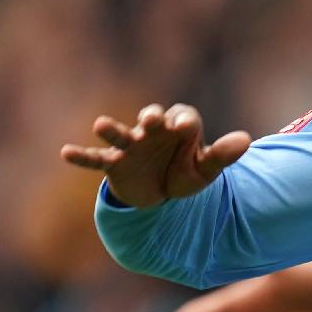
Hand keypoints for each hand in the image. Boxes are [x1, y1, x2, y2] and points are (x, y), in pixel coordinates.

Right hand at [60, 103, 251, 208]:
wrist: (161, 195)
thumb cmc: (185, 173)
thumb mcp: (205, 170)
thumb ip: (222, 155)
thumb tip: (246, 140)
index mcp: (180, 127)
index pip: (185, 117)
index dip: (185, 122)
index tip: (186, 128)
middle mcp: (154, 131)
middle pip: (152, 117)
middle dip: (151, 117)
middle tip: (151, 119)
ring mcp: (132, 146)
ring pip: (121, 134)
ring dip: (112, 129)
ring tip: (100, 125)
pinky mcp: (115, 164)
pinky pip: (97, 160)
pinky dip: (82, 157)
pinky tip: (65, 153)